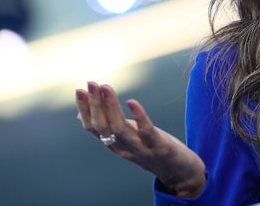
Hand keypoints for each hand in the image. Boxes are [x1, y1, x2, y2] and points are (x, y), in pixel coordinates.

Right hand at [76, 82, 205, 197]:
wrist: (180, 175)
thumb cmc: (152, 152)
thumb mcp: (127, 139)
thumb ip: (109, 128)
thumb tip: (80, 116)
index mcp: (115, 145)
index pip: (93, 127)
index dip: (85, 109)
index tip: (79, 90)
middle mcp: (124, 148)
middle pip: (103, 127)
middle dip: (95, 104)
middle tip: (91, 84)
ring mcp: (141, 149)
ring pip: (120, 128)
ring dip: (111, 107)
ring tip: (106, 88)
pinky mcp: (160, 147)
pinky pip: (147, 131)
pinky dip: (139, 116)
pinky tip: (132, 102)